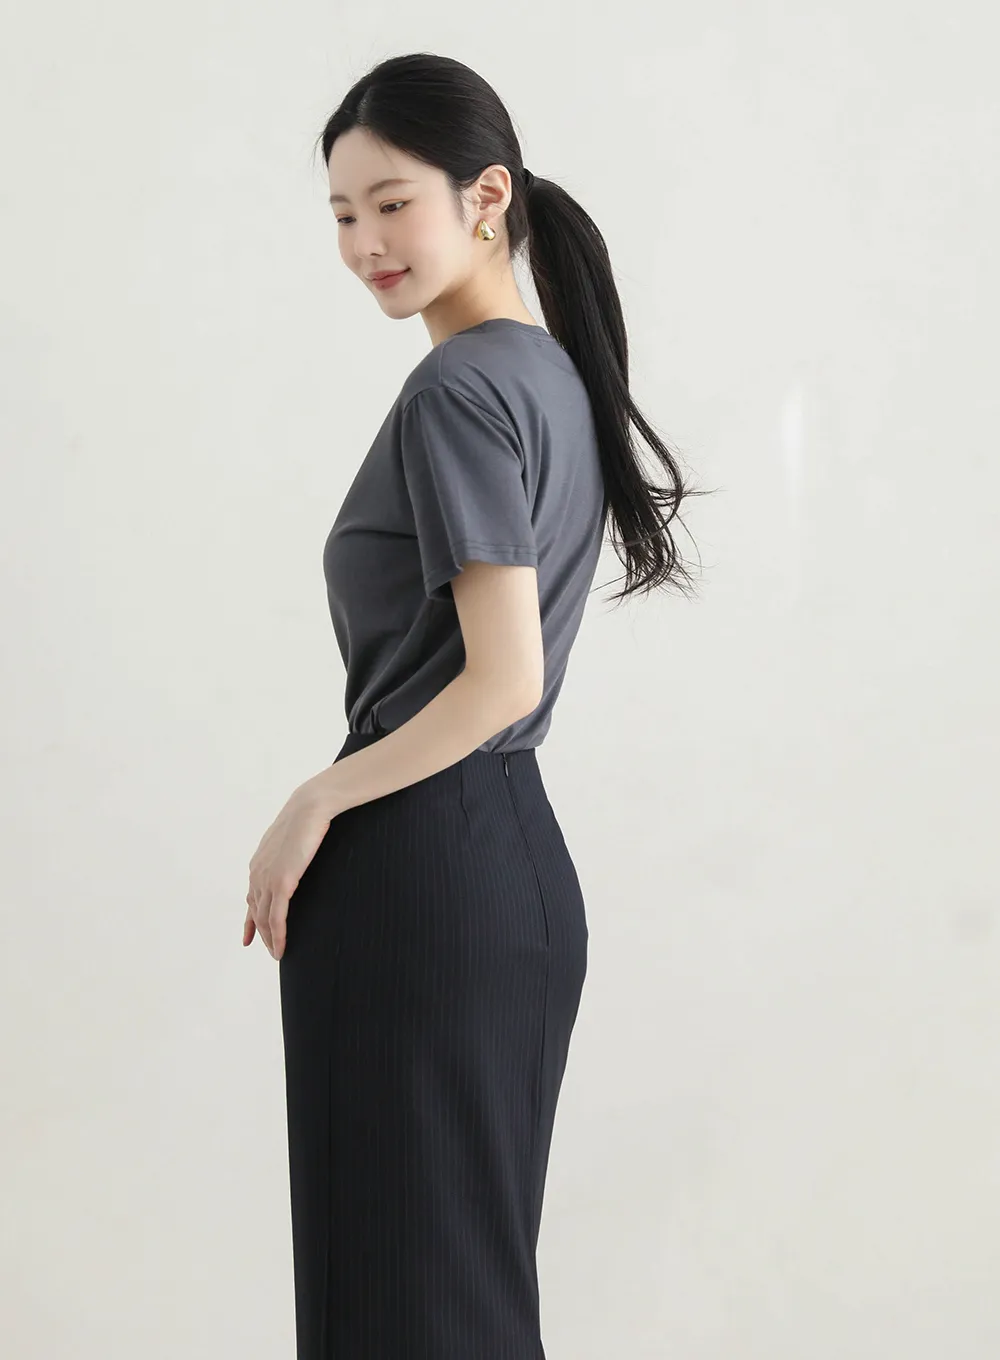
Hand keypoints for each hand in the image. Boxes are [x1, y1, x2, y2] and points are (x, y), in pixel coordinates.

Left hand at [243, 777, 334, 960]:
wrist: (311, 806)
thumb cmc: (309, 818)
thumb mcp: (294, 840)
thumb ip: (290, 854)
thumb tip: (298, 857)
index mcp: (259, 863)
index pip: (251, 898)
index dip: (250, 920)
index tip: (248, 938)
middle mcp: (257, 873)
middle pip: (256, 912)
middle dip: (262, 934)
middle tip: (273, 950)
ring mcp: (267, 879)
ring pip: (264, 919)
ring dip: (270, 940)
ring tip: (279, 954)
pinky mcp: (281, 883)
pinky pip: (276, 918)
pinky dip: (277, 936)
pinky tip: (281, 949)